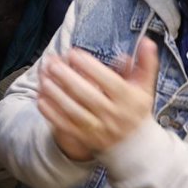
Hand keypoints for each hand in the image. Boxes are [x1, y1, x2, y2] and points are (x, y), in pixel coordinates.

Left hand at [37, 37, 159, 161]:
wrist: (136, 147)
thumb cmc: (136, 109)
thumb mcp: (144, 87)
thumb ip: (145, 64)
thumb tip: (146, 41)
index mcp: (129, 100)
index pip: (109, 81)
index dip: (89, 66)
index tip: (72, 52)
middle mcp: (114, 115)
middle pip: (87, 95)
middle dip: (67, 77)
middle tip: (51, 62)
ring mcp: (99, 128)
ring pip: (73, 110)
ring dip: (56, 92)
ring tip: (43, 76)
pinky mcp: (85, 138)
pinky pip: (65, 126)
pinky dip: (51, 112)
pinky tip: (40, 98)